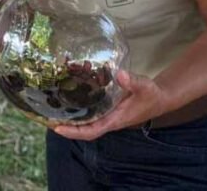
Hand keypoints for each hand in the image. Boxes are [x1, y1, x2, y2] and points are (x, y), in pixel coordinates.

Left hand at [53, 70, 170, 140]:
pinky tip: (69, 96)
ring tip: (52, 107)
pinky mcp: (107, 108)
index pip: (91, 131)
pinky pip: (90, 111)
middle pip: (83, 129)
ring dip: (70, 116)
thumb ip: (132, 81)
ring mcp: (107, 115)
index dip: (74, 132)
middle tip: (46, 117)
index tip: (57, 128)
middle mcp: (108, 120)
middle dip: (66, 126)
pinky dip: (79, 106)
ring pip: (85, 120)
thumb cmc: (151, 95)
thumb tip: (120, 75)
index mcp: (114, 120)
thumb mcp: (144, 86)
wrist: (159, 98)